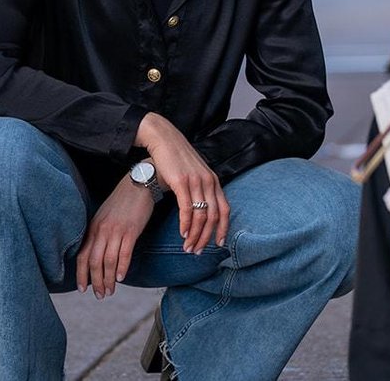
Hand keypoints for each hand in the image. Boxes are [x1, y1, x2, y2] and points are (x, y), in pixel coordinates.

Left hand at [76, 176, 153, 298]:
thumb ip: (100, 233)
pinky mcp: (131, 230)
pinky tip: (121, 277)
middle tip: (100, 295)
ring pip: (108, 261)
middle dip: (96, 282)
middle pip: (94, 262)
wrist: (139, 183)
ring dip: (108, 279)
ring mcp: (116, 230)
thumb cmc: (123, 201)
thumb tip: (98, 254)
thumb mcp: (105, 216)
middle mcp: (102, 230)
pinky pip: (124, 253)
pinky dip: (122, 268)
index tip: (82, 289)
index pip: (83, 255)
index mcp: (94, 227)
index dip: (81, 274)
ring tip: (110, 291)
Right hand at [136, 112, 229, 253]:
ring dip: (195, 235)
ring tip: (187, 247)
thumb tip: (203, 210)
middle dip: (206, 238)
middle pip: (214, 217)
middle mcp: (209, 182)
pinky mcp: (181, 182)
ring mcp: (196, 181)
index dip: (223, 229)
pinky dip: (186, 224)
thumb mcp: (195, 173)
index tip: (218, 244)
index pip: (225, 210)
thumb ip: (202, 189)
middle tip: (197, 251)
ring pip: (201, 216)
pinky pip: (187, 209)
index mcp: (214, 181)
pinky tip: (182, 233)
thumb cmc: (177, 158)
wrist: (164, 139)